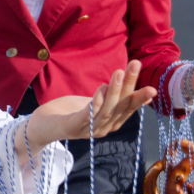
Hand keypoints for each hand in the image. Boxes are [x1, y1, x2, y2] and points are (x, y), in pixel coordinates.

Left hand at [25, 61, 156, 148]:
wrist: (41, 126)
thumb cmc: (69, 111)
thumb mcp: (95, 102)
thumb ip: (114, 98)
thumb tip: (139, 91)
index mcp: (110, 122)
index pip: (128, 109)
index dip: (139, 98)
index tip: (153, 88)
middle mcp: (102, 128)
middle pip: (120, 106)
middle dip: (129, 85)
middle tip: (136, 64)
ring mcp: (88, 129)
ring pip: (106, 110)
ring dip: (114, 90)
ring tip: (119, 71)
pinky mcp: (73, 127)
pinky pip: (88, 114)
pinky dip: (96, 102)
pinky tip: (101, 89)